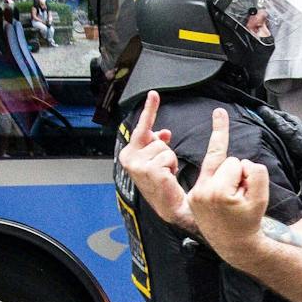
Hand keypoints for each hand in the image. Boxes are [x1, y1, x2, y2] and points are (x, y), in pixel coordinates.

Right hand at [118, 92, 191, 227]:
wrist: (170, 207)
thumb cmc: (163, 186)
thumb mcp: (156, 160)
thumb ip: (156, 144)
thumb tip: (164, 132)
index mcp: (128, 155)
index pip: (141, 127)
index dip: (150, 109)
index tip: (154, 94)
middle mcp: (129, 159)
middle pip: (156, 138)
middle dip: (164, 151)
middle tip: (163, 168)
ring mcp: (138, 165)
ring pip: (164, 148)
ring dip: (170, 160)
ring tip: (165, 175)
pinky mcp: (150, 170)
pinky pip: (169, 156)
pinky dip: (172, 166)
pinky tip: (167, 178)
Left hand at [188, 108, 270, 262]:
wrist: (233, 244)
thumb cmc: (249, 219)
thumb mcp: (262, 197)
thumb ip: (257, 172)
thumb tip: (242, 163)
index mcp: (218, 192)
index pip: (235, 162)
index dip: (246, 175)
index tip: (246, 193)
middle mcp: (201, 192)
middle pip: (223, 162)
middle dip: (235, 175)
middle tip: (238, 198)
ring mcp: (193, 195)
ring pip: (214, 166)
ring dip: (226, 177)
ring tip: (230, 200)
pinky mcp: (191, 197)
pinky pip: (206, 176)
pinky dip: (216, 181)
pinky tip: (221, 196)